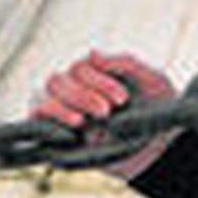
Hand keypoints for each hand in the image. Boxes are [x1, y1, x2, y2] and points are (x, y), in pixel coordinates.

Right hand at [31, 50, 178, 180]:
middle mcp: (75, 89)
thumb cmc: (157, 109)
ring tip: (87, 120)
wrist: (160, 143)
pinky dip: (50, 120)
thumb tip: (93, 53)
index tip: (122, 99)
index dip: (100, 81)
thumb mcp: (152, 81)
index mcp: (95, 73)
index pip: (81, 68)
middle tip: (106, 111)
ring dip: (65, 107)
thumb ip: (125, 63)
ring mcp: (64, 110)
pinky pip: (37, 120)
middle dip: (83, 96)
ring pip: (46, 98)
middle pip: (58, 81)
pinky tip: (73, 126)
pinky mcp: (56, 133)